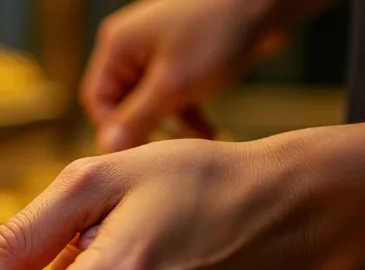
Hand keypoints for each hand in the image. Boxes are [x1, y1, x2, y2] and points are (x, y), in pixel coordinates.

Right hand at [83, 0, 291, 151]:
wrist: (266, 0)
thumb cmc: (218, 32)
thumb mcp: (173, 84)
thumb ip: (137, 118)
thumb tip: (107, 146)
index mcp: (118, 46)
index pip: (98, 100)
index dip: (114, 132)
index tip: (134, 158)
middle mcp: (133, 45)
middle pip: (123, 102)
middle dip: (144, 130)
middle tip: (163, 158)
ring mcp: (159, 49)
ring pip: (151, 100)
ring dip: (170, 126)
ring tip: (191, 149)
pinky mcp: (185, 55)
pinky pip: (174, 92)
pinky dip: (188, 113)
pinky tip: (209, 134)